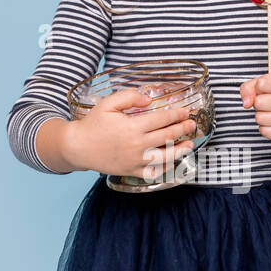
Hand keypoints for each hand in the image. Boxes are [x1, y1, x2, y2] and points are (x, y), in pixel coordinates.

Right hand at [69, 87, 197, 179]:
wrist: (78, 147)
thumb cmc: (93, 124)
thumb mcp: (108, 104)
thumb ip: (129, 97)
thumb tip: (148, 98)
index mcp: (133, 127)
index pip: (162, 120)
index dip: (176, 115)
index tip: (185, 112)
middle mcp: (137, 145)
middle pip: (167, 136)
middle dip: (182, 129)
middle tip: (191, 124)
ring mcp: (135, 160)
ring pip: (165, 157)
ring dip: (180, 150)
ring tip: (189, 144)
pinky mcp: (131, 171)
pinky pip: (153, 173)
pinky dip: (165, 168)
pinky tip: (172, 161)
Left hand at [239, 73, 270, 146]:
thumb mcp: (261, 87)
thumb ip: (248, 88)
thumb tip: (246, 103)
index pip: (262, 83)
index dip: (257, 88)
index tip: (265, 90)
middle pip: (259, 102)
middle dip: (257, 104)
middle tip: (267, 105)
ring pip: (260, 118)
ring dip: (260, 117)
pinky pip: (264, 131)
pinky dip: (265, 129)